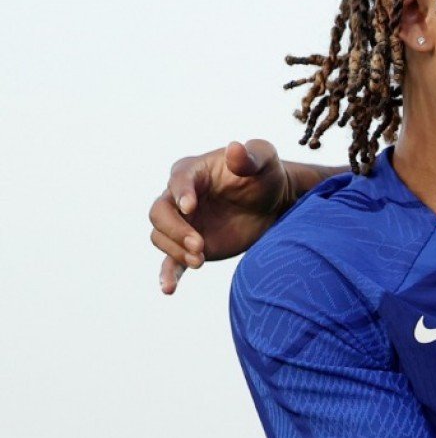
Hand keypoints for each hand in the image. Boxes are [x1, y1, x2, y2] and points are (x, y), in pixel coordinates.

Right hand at [150, 140, 296, 293]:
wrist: (274, 204)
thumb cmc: (266, 174)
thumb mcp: (264, 159)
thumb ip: (250, 155)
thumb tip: (234, 148)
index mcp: (193, 172)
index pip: (177, 181)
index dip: (181, 193)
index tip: (191, 208)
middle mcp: (179, 198)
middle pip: (159, 213)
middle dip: (176, 230)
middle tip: (201, 245)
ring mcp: (183, 224)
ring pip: (161, 237)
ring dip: (176, 251)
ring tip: (201, 260)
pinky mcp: (190, 246)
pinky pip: (172, 261)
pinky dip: (168, 274)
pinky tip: (168, 289)